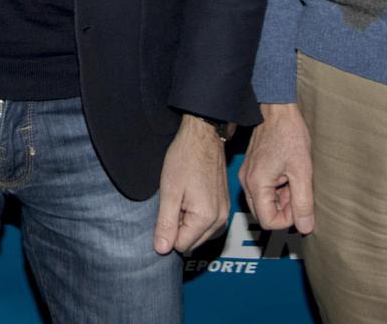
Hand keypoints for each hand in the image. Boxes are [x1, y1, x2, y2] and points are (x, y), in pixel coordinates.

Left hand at [153, 115, 230, 254]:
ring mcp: (224, 213)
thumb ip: (166, 223)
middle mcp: (220, 219)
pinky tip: (190, 196)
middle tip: (174, 202)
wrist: (203, 137)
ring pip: (199, 234)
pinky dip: (196, 216)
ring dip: (187, 222)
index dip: (168, 231)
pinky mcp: (224, 206)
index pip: (181, 246)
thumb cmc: (185, 159)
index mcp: (206, 218)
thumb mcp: (169, 191)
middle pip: (192, 242)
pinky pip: (207, 223)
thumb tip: (162, 249)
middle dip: (179, 228)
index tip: (167, 210)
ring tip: (183, 197)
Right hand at [239, 102, 315, 233]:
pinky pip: (262, 190)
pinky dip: (276, 189)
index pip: (268, 221)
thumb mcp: (302, 171)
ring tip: (294, 180)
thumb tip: (305, 228)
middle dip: (284, 209)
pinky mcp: (252, 169)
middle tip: (298, 191)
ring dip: (281, 199)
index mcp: (257, 184)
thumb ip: (303, 202)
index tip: (300, 204)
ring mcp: (248, 175)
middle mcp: (247, 182)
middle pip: (264, 214)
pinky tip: (287, 174)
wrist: (277, 109)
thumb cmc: (289, 134)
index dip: (288, 219)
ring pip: (264, 203)